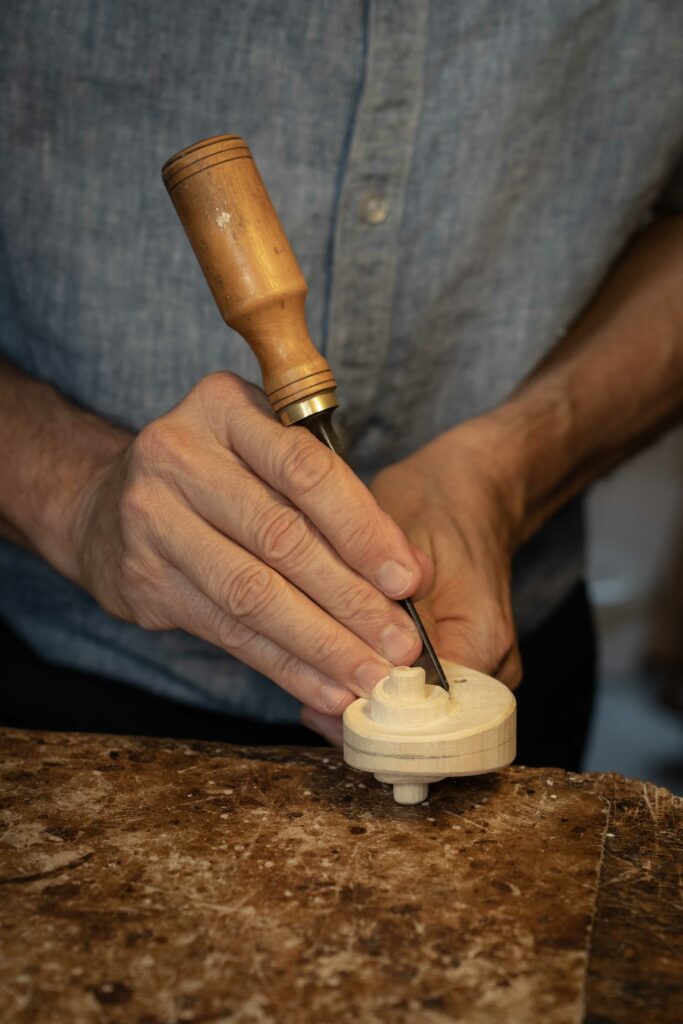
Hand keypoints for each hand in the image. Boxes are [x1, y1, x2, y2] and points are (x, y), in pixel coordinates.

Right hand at [68, 373, 431, 715]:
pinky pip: (226, 631)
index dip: (363, 530)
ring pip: (252, 593)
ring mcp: (150, 517)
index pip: (305, 470)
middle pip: (280, 537)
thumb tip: (413, 570)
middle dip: (350, 598)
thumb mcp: (268, 458)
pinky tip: (324, 686)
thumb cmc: (217, 477)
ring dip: (321, 643)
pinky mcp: (141, 578)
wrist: (106, 504)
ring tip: (371, 675)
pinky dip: (283, 664)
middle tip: (400, 644)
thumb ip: (337, 501)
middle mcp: (178, 455)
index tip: (408, 580)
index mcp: (223, 408)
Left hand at [302, 417, 521, 744]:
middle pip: (428, 730)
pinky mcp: (460, 667)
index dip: (377, 723)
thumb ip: (373, 596)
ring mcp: (479, 672)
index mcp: (481, 638)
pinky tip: (335, 682)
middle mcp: (490, 668)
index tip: (327, 710)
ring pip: (422, 722)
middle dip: (367, 726)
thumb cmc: (436, 505)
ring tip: (316, 699)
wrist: (473, 491)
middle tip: (313, 709)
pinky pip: (420, 702)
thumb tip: (343, 658)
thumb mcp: (397, 536)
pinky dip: (378, 697)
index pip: (432, 716)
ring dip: (369, 715)